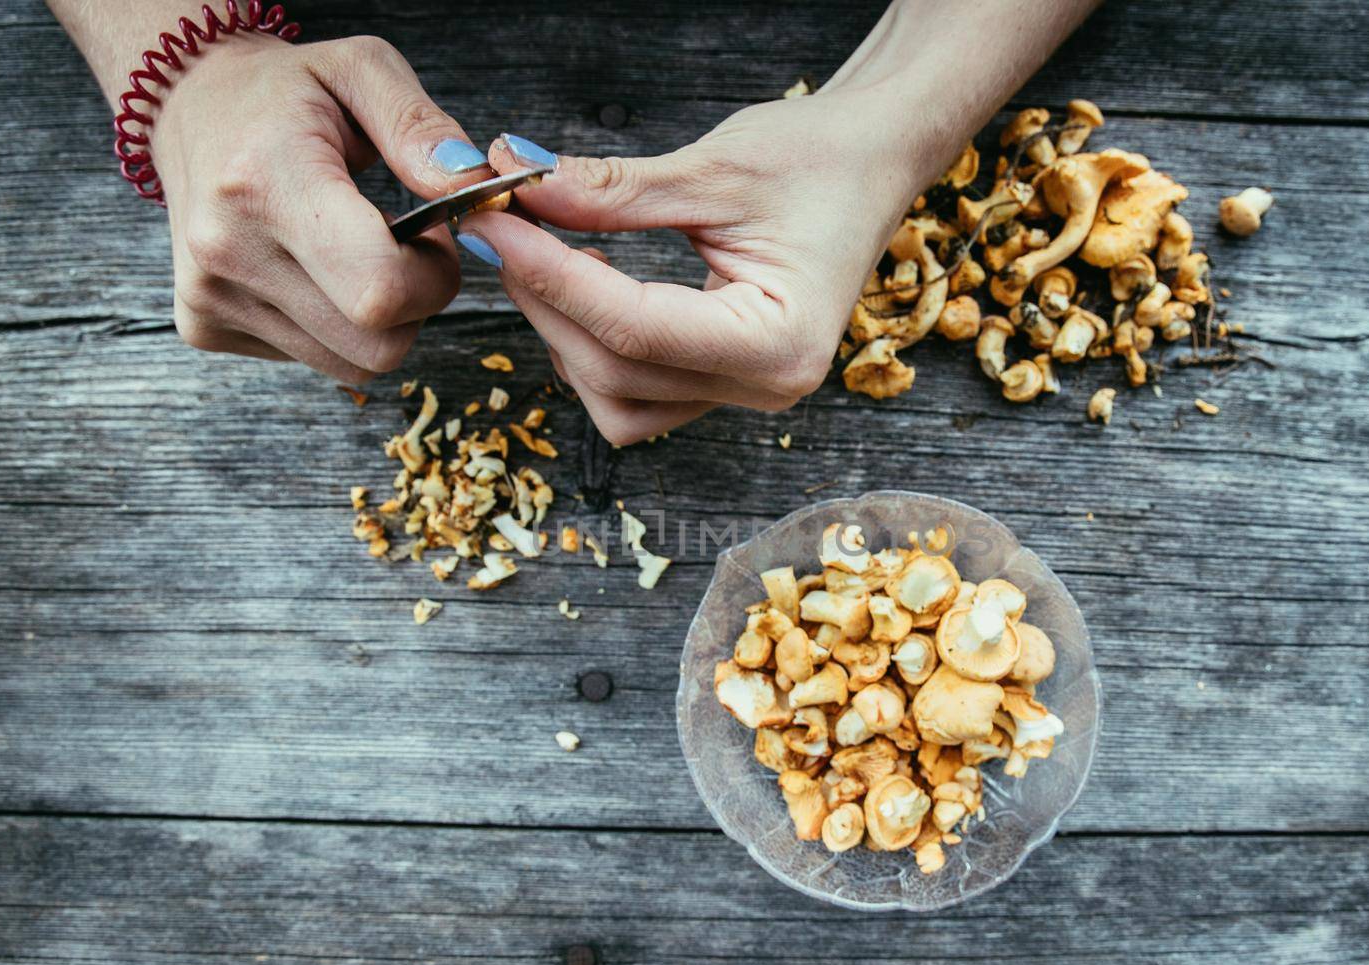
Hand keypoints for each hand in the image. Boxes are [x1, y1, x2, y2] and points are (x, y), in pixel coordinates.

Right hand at [150, 34, 486, 382]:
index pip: (381, 289)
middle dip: (416, 304)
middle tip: (402, 244)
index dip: (434, 276)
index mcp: (265, 182)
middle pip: (378, 345)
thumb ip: (419, 126)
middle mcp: (227, 250)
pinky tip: (317, 268)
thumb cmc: (285, 89)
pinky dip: (336, 326)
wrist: (190, 106)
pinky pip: (315, 360)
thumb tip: (473, 184)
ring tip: (357, 251)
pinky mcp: (203, 326)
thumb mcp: (361, 69)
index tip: (429, 234)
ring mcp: (208, 297)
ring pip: (353, 364)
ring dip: (380, 319)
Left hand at [457, 89, 929, 442]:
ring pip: (617, 400)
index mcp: (780, 341)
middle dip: (546, 300)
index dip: (551, 277)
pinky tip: (590, 284)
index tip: (494, 225)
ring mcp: (745, 391)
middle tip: (504, 226)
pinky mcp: (724, 379)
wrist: (874, 160)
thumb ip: (612, 193)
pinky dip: (595, 346)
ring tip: (552, 253)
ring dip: (566, 333)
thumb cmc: (820, 159)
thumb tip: (518, 189)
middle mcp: (767, 384)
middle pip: (615, 372)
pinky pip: (637, 392)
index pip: (634, 328)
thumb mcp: (714, 168)